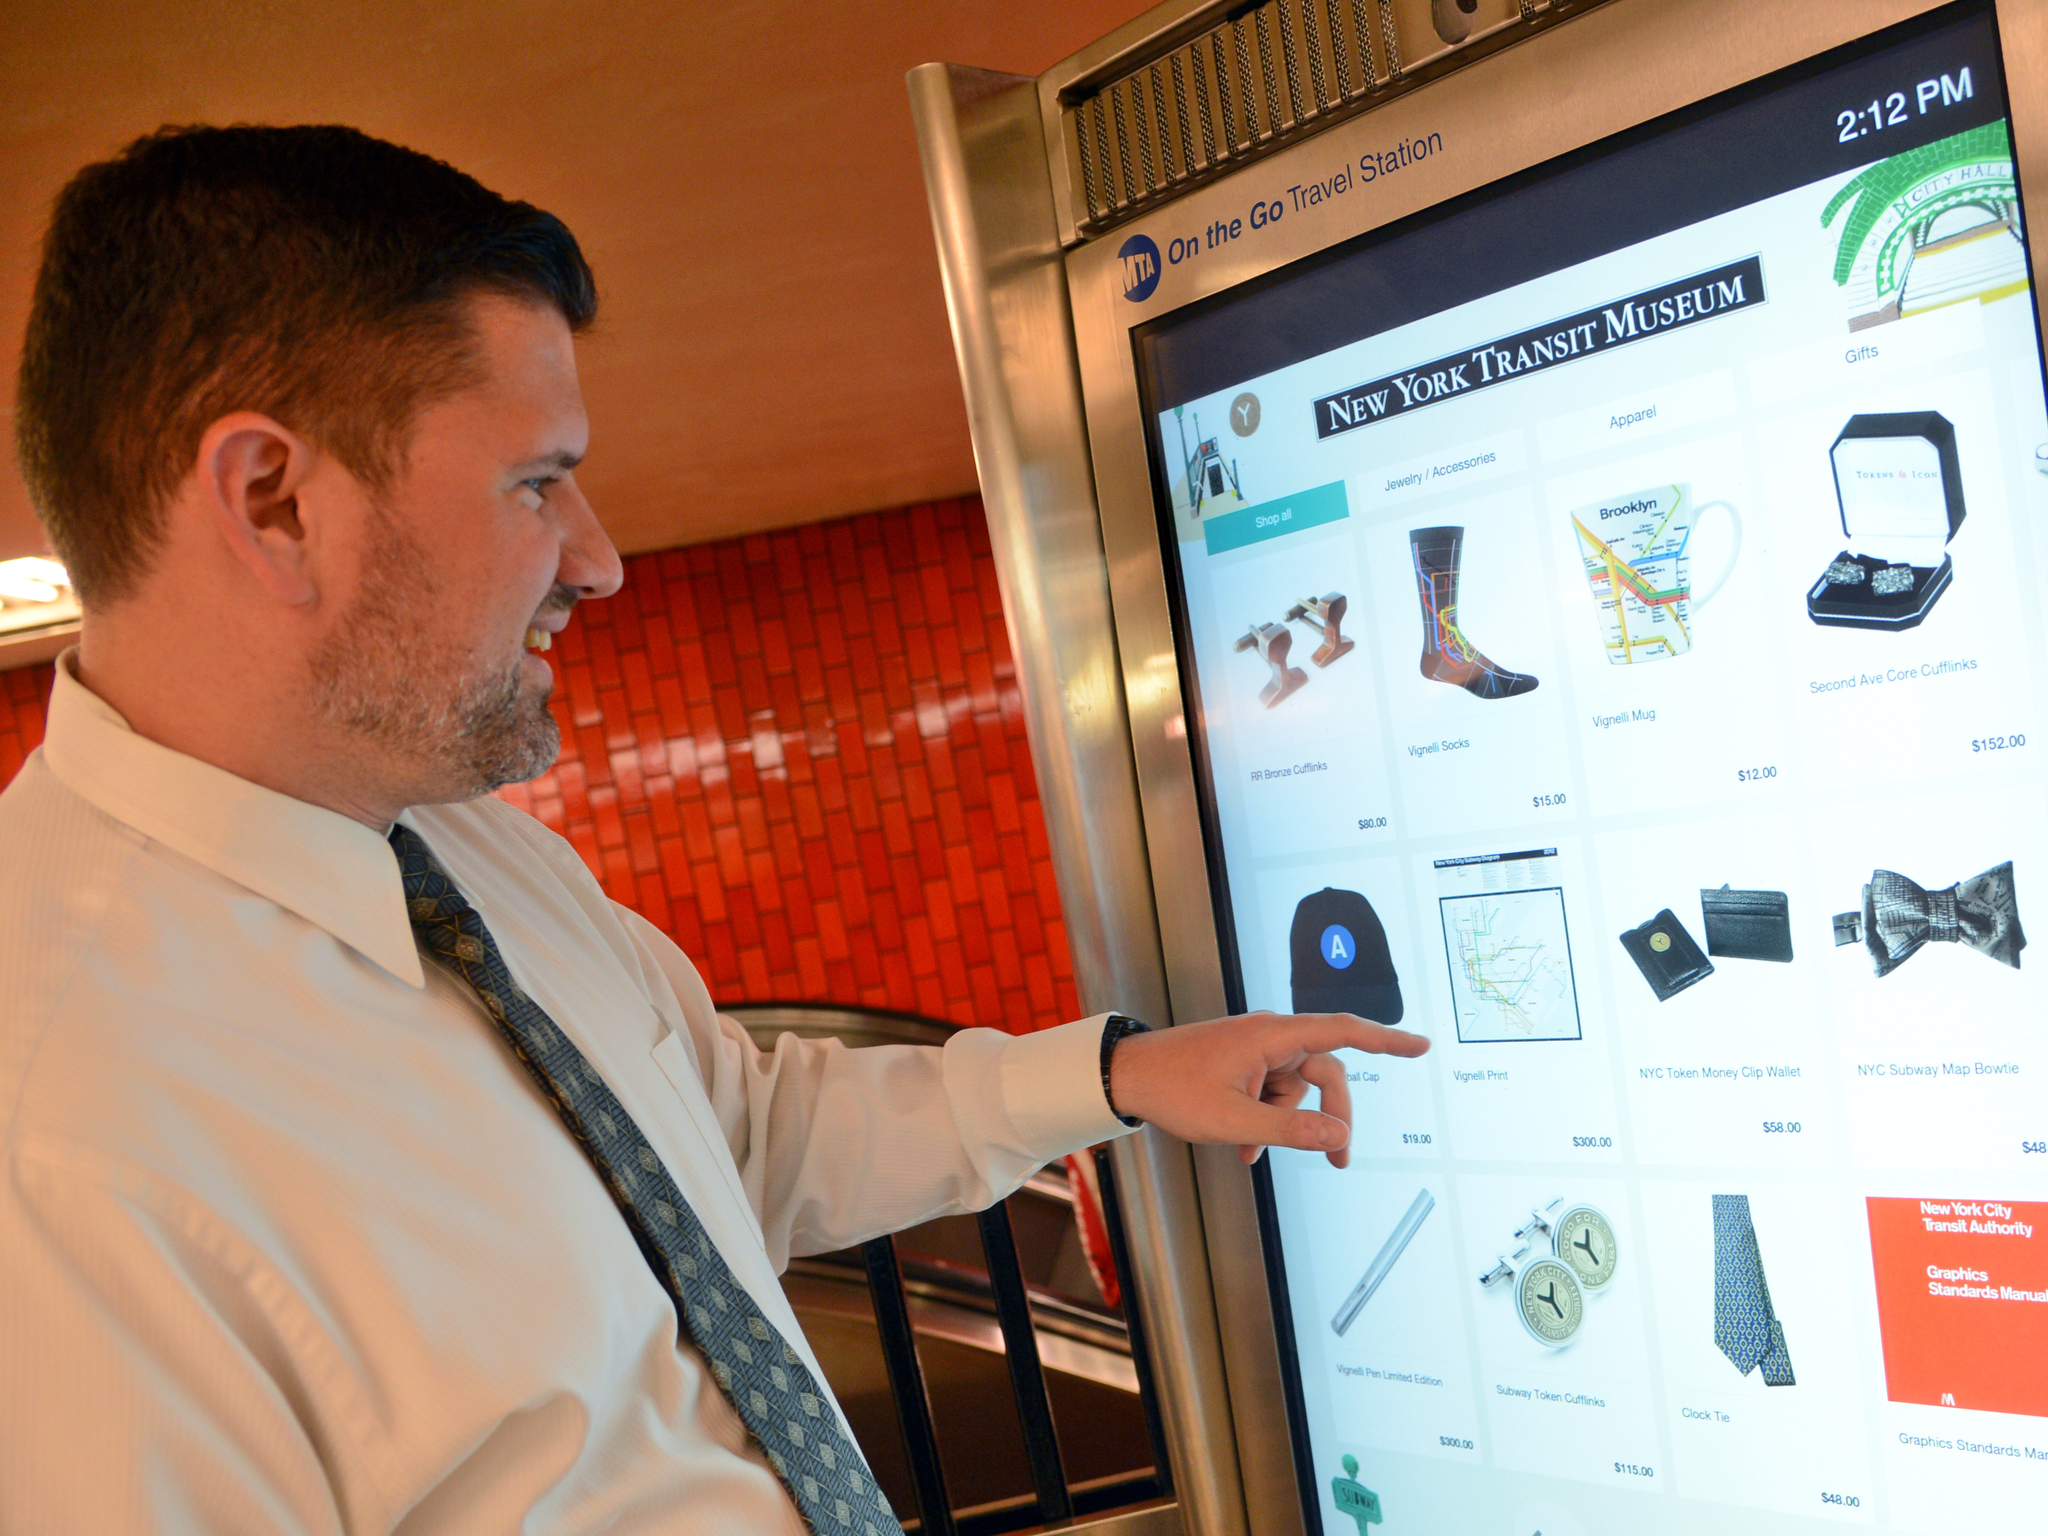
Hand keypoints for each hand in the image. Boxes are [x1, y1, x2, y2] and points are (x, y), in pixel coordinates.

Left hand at [1107, 1012, 1428, 1167]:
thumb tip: (1339, 1137)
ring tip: (1253, 1152)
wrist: (1126, 1077)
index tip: (1421, 1046)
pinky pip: (1272, 1093)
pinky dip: (1266, 1121)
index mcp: (1272, 1036)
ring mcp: (1256, 1050)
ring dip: (1286, 1125)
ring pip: (1297, 1090)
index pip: (1343, 1032)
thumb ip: (1290, 1131)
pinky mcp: (1244, 1064)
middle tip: (1338, 1162)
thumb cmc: (1172, 1089)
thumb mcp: (1234, 1121)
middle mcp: (1269, 1036)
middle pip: (1325, 1074)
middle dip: (1331, 1119)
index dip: (1386, 1040)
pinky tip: (1244, 1150)